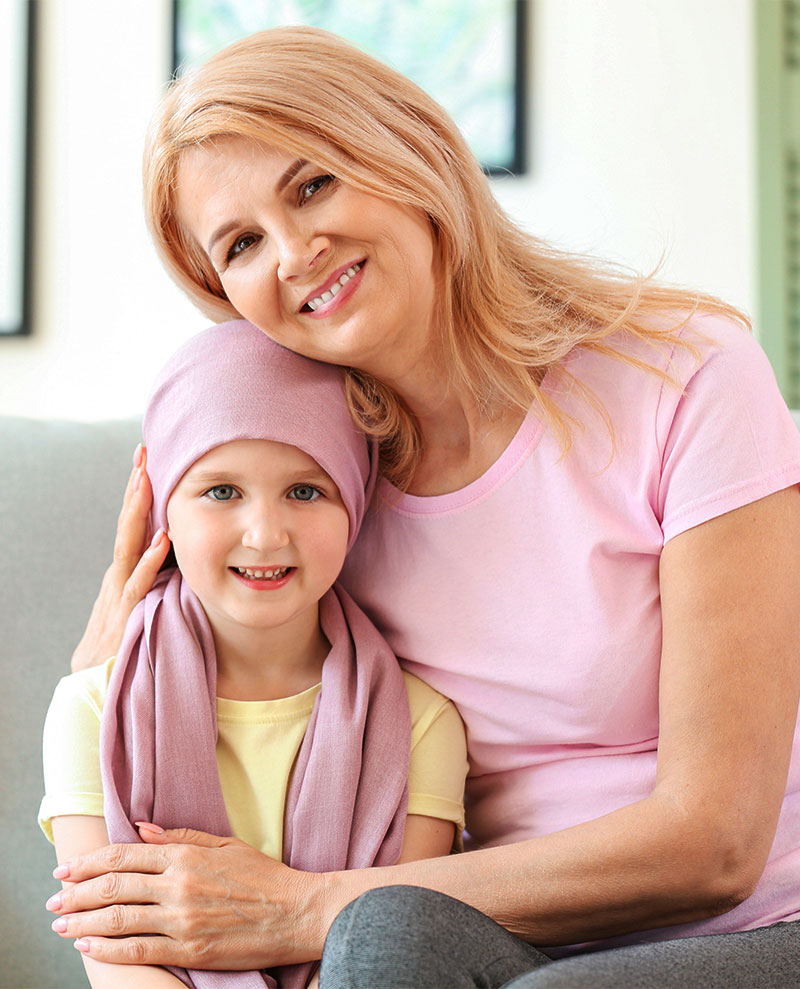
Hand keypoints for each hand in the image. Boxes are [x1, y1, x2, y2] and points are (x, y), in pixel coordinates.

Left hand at [46, 826, 326, 969]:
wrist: (296, 912)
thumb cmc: (264, 876)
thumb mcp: (225, 844)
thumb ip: (182, 836)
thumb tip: (142, 828)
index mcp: (187, 855)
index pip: (126, 855)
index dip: (91, 862)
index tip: (67, 869)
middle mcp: (179, 884)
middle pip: (115, 886)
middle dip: (77, 893)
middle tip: (54, 900)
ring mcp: (183, 919)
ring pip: (120, 918)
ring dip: (84, 921)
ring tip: (61, 925)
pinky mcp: (190, 949)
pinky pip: (139, 950)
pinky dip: (108, 948)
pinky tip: (89, 946)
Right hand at [70, 446, 170, 671]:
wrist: (93, 689)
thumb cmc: (122, 651)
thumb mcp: (140, 610)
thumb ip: (155, 588)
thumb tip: (180, 567)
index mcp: (124, 574)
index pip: (132, 526)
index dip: (140, 496)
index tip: (149, 463)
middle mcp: (118, 578)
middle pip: (127, 525)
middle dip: (135, 489)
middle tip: (143, 453)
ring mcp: (119, 595)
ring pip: (129, 545)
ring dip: (138, 512)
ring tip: (146, 479)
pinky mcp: (126, 617)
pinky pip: (139, 585)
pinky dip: (149, 561)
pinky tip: (162, 541)